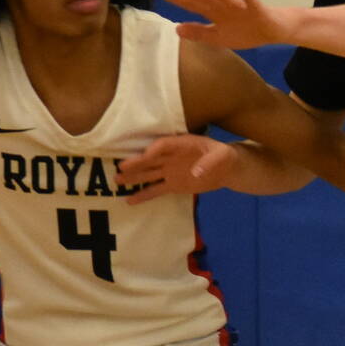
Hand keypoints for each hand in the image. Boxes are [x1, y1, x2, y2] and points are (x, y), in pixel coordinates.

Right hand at [117, 133, 237, 201]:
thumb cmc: (224, 156)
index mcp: (182, 145)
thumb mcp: (223, 156)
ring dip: (134, 177)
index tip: (145, 156)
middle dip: (137, 163)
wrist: (226, 168)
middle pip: (151, 159)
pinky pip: (155, 190)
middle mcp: (171, 157)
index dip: (154, 150)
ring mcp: (170, 171)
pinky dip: (143, 195)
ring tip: (117, 180)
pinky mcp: (172, 185)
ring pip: (149, 174)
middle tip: (121, 167)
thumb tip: (196, 172)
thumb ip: (210, 162)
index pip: (164, 146)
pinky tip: (129, 201)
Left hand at [157, 0, 293, 50]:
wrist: (272, 30)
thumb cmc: (245, 30)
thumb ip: (199, 32)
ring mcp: (241, 6)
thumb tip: (176, 28)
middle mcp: (225, 6)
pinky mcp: (258, 10)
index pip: (194, 4)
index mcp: (215, 12)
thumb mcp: (219, 37)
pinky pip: (253, 3)